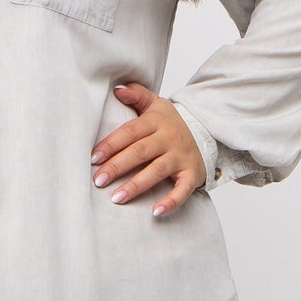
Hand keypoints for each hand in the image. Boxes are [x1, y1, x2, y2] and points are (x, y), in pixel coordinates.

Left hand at [90, 82, 206, 215]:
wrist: (207, 132)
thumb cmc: (172, 123)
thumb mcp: (156, 105)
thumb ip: (137, 95)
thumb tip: (116, 88)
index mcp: (156, 121)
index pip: (130, 132)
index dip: (111, 144)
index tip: (94, 157)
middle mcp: (169, 138)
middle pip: (140, 152)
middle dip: (118, 166)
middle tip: (98, 180)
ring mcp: (181, 157)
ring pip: (157, 171)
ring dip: (136, 185)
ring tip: (116, 198)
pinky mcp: (192, 174)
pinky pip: (182, 190)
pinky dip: (170, 201)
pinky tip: (155, 212)